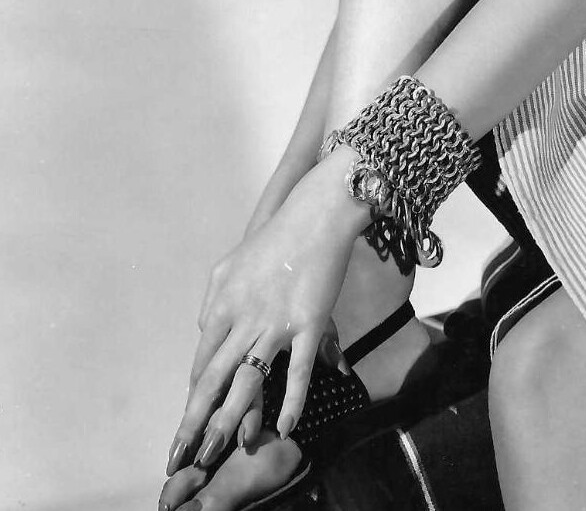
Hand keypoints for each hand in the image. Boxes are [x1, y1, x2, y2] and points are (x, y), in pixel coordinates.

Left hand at [166, 153, 367, 477]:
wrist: (317, 214)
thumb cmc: (276, 237)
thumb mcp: (231, 264)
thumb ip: (215, 301)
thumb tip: (206, 332)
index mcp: (223, 304)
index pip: (203, 361)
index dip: (195, 397)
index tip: (188, 426)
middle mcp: (244, 317)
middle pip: (214, 379)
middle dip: (195, 423)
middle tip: (180, 459)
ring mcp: (276, 323)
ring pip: (248, 381)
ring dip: (232, 421)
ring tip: (217, 453)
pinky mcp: (309, 323)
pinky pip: (297, 370)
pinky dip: (290, 401)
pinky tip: (285, 427)